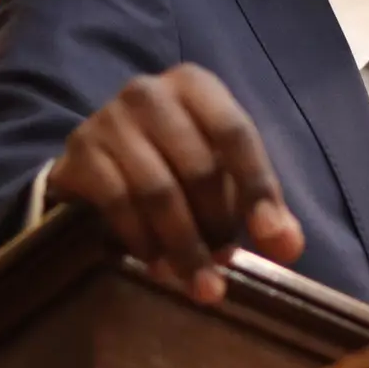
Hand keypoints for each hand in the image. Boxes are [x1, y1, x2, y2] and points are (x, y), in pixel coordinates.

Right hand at [46, 64, 302, 302]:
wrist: (97, 158)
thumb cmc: (173, 160)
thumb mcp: (222, 173)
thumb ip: (260, 207)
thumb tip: (288, 247)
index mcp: (196, 86)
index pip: (236, 134)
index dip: (258, 189)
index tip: (273, 240)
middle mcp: (150, 93)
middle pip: (198, 168)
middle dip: (217, 226)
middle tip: (224, 265)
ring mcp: (109, 119)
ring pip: (159, 191)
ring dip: (183, 245)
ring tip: (199, 282)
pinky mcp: (80, 152)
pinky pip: (119, 204)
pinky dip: (143, 241)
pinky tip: (156, 264)